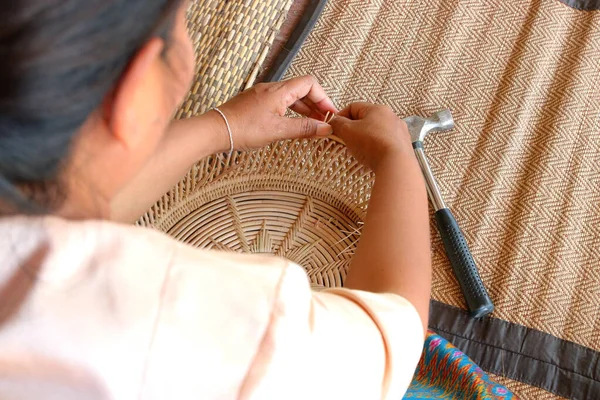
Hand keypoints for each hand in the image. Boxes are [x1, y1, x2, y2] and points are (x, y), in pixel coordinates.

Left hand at [213, 76, 337, 150]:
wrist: (214, 130)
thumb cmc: (243, 129)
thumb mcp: (278, 131)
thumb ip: (304, 128)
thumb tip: (325, 129)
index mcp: (279, 91)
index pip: (309, 84)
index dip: (323, 98)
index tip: (329, 114)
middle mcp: (271, 88)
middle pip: (301, 90)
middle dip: (315, 105)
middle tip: (323, 122)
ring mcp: (261, 95)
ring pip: (289, 97)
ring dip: (303, 109)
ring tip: (311, 125)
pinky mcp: (254, 103)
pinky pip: (278, 103)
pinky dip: (290, 112)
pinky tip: (292, 124)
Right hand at [329, 102, 412, 171]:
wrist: (396, 164)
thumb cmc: (371, 144)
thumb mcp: (348, 131)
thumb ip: (337, 124)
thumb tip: (333, 122)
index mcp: (377, 109)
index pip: (353, 107)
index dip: (340, 117)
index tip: (334, 128)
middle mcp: (391, 117)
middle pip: (366, 120)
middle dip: (353, 130)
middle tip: (345, 141)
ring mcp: (399, 132)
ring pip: (376, 132)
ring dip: (364, 140)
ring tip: (358, 152)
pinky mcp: (404, 146)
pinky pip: (385, 144)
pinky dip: (376, 149)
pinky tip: (372, 158)